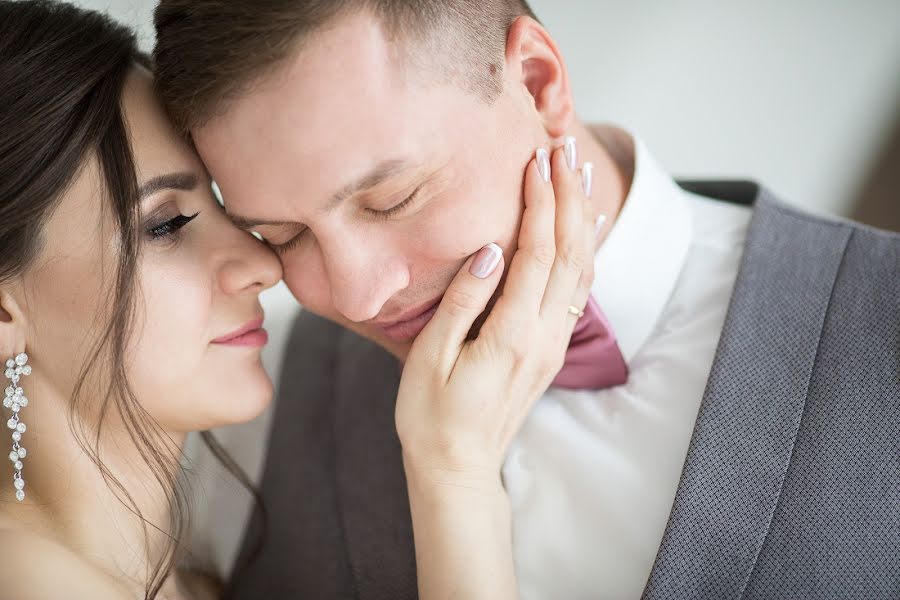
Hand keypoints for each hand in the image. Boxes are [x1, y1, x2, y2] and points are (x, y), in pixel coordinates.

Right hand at [395, 139, 596, 599]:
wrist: (457, 466)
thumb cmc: (431, 415)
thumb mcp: (431, 358)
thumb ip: (464, 302)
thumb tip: (491, 249)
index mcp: (511, 335)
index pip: (535, 253)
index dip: (539, 203)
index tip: (535, 160)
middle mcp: (543, 336)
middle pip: (568, 253)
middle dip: (568, 196)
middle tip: (563, 148)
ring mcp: (553, 344)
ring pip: (581, 270)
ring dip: (581, 218)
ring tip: (578, 174)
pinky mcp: (551, 349)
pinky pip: (578, 291)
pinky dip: (586, 253)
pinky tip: (586, 230)